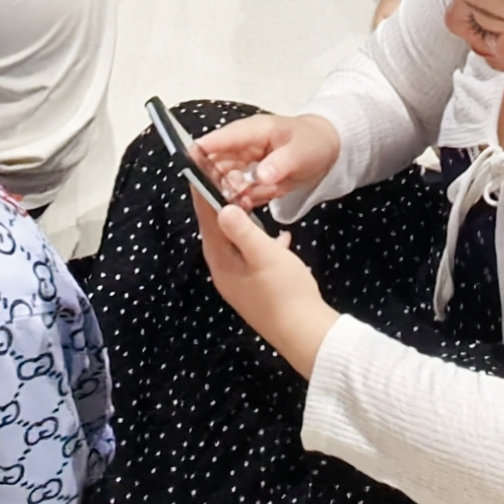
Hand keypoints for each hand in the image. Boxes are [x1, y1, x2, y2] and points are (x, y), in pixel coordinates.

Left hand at [193, 178, 338, 374]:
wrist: (303, 333)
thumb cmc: (283, 290)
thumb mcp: (264, 254)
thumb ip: (242, 229)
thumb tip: (221, 207)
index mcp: (222, 262)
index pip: (207, 222)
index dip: (203, 196)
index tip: (200, 171)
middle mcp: (225, 273)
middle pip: (218, 233)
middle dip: (222, 207)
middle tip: (228, 180)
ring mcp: (241, 283)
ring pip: (237, 245)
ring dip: (243, 224)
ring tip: (252, 204)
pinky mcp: (257, 289)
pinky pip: (254, 258)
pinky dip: (263, 244)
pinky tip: (282, 239)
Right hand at [195, 111, 343, 214]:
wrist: (327, 150)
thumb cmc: (313, 142)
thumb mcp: (301, 152)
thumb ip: (281, 163)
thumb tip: (260, 176)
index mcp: (253, 132)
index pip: (222, 139)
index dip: (203, 150)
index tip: (187, 162)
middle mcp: (244, 146)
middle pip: (217, 163)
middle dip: (219, 181)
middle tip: (233, 195)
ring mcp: (246, 162)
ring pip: (226, 180)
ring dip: (235, 193)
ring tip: (256, 196)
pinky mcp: (251, 177)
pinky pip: (240, 191)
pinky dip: (247, 199)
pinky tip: (262, 198)